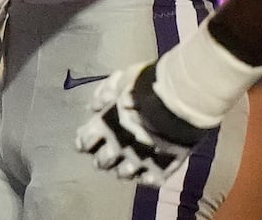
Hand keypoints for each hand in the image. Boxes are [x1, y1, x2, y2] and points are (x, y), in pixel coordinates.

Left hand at [74, 63, 208, 185]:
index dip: (83, 143)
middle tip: (102, 159)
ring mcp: (140, 159)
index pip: (85, 142)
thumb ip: (104, 93)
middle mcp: (118, 146)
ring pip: (124, 174)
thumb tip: (92, 107)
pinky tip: (146, 176)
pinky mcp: (162, 168)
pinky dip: (147, 179)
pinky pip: (151, 180)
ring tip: (123, 169)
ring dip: (121, 171)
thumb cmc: (147, 86)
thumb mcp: (121, 80)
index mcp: (104, 126)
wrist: (178, 101)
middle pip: (102, 162)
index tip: (82, 143)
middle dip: (100, 160)